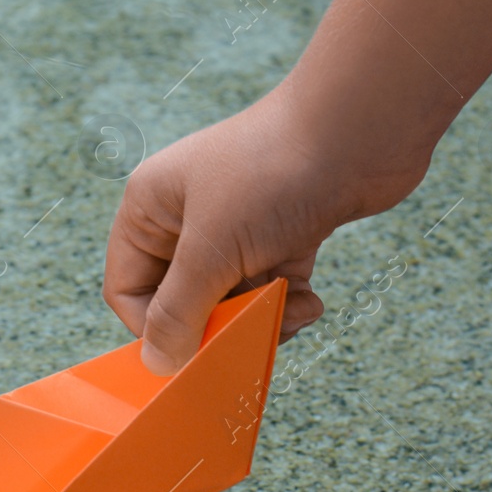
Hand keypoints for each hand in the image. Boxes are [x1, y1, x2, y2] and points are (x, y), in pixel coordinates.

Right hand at [102, 84, 428, 374]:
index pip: (128, 291)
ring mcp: (237, 228)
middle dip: (217, 326)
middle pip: (182, 303)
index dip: (154, 328)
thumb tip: (157, 364)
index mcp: (150, 209)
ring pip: (231, 303)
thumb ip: (179, 312)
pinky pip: (270, 291)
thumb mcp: (212, 250)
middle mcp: (187, 218)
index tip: (192, 352)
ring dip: (260, 319)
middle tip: (248, 335)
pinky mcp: (281, 235)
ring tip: (290, 310)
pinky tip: (310, 299)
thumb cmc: (272, 173)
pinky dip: (289, 305)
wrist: (363, 126)